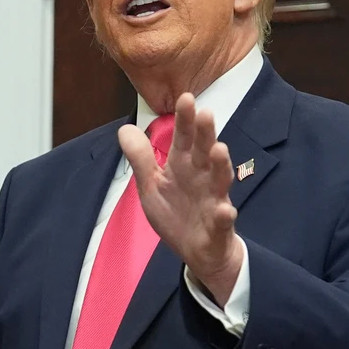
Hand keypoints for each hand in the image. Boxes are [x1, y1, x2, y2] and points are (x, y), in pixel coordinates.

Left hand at [120, 93, 242, 303]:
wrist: (199, 252)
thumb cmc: (177, 214)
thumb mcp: (152, 187)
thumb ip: (141, 159)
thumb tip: (124, 128)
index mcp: (183, 166)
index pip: (184, 138)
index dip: (185, 119)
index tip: (186, 97)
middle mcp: (202, 177)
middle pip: (204, 151)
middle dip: (205, 133)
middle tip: (206, 112)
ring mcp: (213, 200)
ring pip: (220, 179)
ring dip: (221, 165)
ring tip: (219, 149)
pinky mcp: (219, 226)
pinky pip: (223, 220)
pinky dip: (224, 215)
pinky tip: (225, 210)